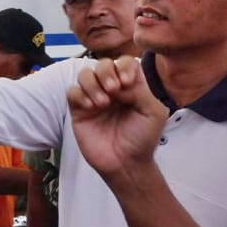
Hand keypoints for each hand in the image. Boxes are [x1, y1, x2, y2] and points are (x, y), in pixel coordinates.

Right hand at [65, 56, 167, 177]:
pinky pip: (72, 92)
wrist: (126, 163)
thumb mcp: (154, 112)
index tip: (126, 81)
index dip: (123, 66)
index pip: (124, 63)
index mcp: (131, 87)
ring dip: (92, 83)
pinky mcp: (79, 111)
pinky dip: (80, 94)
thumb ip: (141, 91)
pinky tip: (90, 107)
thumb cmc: (143, 139)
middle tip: (113, 90)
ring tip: (102, 103)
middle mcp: (112, 90)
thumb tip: (120, 80)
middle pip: (103, 64)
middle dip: (106, 72)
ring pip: (85, 74)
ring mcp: (94, 99)